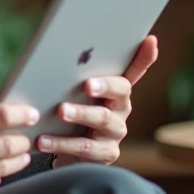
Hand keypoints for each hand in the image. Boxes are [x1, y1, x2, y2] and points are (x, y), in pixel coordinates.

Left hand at [36, 35, 158, 168]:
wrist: (65, 154)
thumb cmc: (68, 116)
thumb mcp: (70, 95)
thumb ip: (69, 79)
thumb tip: (50, 55)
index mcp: (115, 89)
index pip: (134, 69)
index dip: (144, 56)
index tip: (150, 39)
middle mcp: (121, 108)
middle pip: (120, 90)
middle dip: (104, 85)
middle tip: (87, 84)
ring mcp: (116, 131)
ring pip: (102, 118)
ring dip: (80, 113)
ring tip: (61, 111)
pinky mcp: (106, 154)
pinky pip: (85, 147)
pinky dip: (61, 143)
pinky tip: (43, 140)